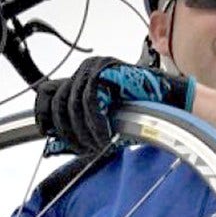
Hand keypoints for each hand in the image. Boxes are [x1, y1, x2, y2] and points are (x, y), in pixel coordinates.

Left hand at [34, 57, 195, 154]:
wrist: (172, 104)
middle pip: (57, 102)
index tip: (47, 134)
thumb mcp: (103, 124)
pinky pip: (90, 101)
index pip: (46, 93)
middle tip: (85, 149)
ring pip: (72, 103)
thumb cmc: (141, 115)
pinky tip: (106, 137)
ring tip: (99, 146)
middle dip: (68, 131)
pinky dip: (96, 124)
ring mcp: (95, 67)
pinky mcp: (106, 70)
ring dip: (84, 131)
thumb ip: (78, 130)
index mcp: (81, 79)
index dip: (43, 115)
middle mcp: (85, 69)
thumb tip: (51, 145)